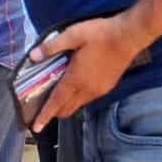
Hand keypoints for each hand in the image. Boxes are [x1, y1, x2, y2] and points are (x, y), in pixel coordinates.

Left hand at [30, 15, 143, 131]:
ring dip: (65, 106)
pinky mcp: (107, 87)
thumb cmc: (100, 34)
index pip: (56, 102)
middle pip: (66, 108)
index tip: (35, 127)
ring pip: (78, 105)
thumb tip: (33, 56)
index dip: (45, 115)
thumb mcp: (72, 35)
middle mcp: (88, 89)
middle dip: (52, 112)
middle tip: (39, 111)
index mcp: (77, 78)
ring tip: (53, 101)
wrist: (129, 36)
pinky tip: (72, 90)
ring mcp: (99, 89)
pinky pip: (87, 99)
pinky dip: (76, 100)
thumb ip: (52, 47)